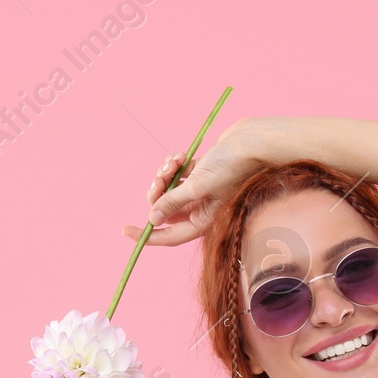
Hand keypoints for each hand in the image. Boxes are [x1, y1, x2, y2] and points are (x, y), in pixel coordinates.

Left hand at [122, 117, 279, 246]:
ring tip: (173, 162)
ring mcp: (200, 189)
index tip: (126, 230)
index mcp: (203, 220)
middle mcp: (201, 208)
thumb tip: (152, 219)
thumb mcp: (197, 187)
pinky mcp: (200, 172)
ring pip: (169, 189)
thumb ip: (173, 203)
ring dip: (165, 174)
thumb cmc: (230, 166)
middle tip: (160, 179)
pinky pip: (176, 173)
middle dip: (158, 193)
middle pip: (166, 209)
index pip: (170, 235)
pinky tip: (180, 155)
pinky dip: (173, 165)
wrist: (251, 141)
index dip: (147, 235)